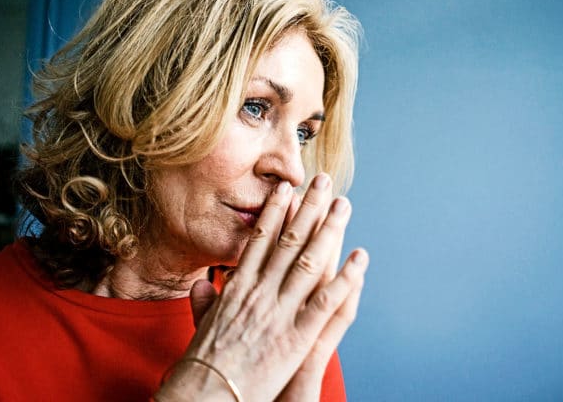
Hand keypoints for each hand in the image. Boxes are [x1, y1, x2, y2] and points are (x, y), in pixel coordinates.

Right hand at [156, 174, 368, 401]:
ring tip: (344, 205)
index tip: (286, 189)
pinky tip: (361, 258)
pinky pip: (326, 303)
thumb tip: (200, 285)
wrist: (204, 396)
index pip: (260, 241)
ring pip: (310, 262)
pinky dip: (346, 278)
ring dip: (330, 230)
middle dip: (309, 208)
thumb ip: (205, 303)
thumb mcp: (201, 327)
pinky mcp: (296, 337)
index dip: (276, 212)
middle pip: (289, 241)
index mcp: (238, 289)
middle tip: (324, 182)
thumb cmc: (202, 365)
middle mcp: (260, 293)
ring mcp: (279, 312)